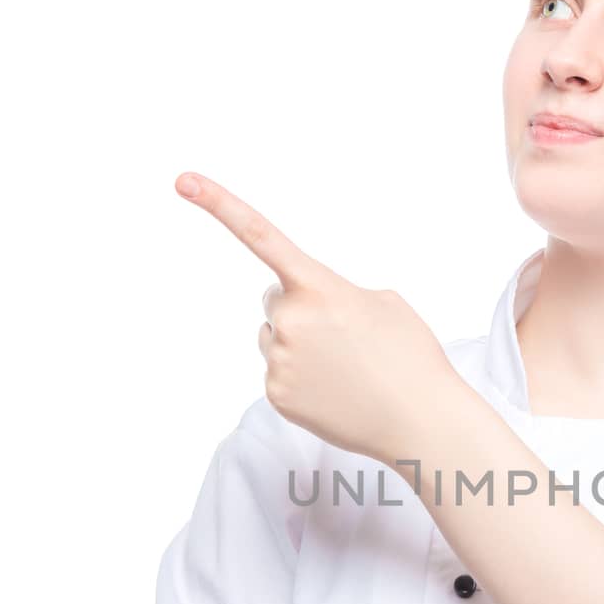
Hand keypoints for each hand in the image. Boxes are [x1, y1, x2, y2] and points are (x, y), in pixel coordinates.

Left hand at [174, 171, 459, 462]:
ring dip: (301, 345)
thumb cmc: (410, 356)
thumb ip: (336, 293)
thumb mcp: (383, 303)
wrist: (420, 422)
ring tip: (344, 368)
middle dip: (300, 310)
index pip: (262, 236)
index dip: (220, 205)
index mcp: (320, 287)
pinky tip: (334, 391)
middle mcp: (291, 320)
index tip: (183, 181)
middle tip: (344, 337)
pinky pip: (278, 372)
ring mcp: (279, 360)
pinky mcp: (276, 394)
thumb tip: (308, 313)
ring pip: (274, 338)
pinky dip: (302, 379)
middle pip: (275, 300)